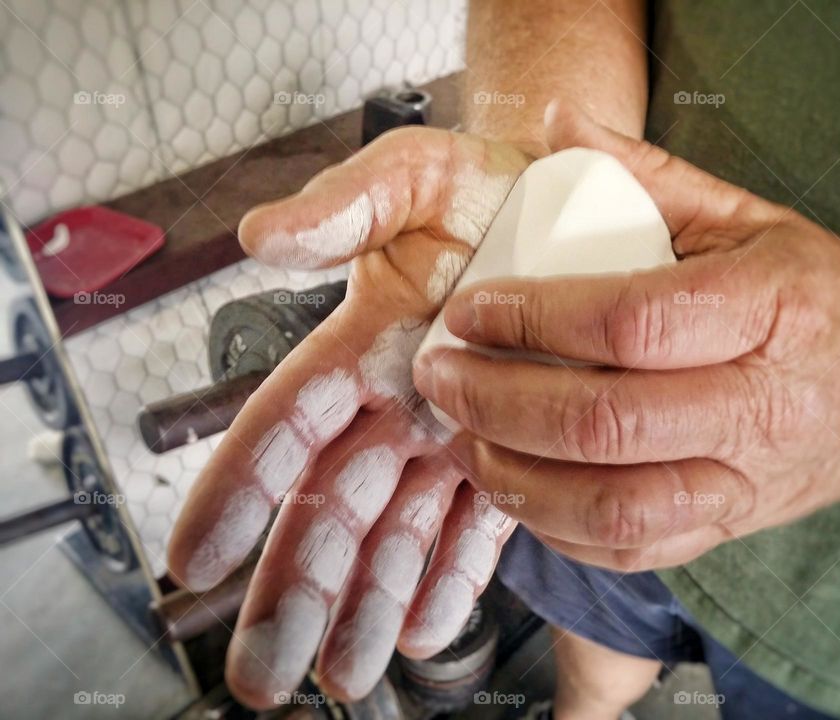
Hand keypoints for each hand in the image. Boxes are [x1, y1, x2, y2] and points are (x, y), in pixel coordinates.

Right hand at [167, 127, 528, 706]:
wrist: (568, 202)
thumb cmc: (487, 184)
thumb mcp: (416, 174)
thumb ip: (345, 203)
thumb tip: (267, 236)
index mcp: (361, 345)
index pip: (285, 428)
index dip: (237, 491)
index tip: (196, 558)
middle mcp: (399, 403)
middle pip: (331, 509)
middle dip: (293, 589)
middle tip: (262, 669)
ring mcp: (451, 434)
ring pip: (396, 536)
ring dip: (367, 605)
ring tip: (340, 674)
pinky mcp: (507, 450)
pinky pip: (476, 527)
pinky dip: (452, 580)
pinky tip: (425, 628)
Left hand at [414, 102, 839, 572]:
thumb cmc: (815, 297)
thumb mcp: (749, 218)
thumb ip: (650, 175)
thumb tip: (560, 125)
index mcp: (767, 310)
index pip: (631, 322)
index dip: (533, 318)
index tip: (469, 311)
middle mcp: (757, 407)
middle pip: (606, 422)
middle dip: (498, 401)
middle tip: (440, 376)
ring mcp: (742, 481)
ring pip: (611, 506)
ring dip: (515, 478)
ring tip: (461, 439)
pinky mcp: (726, 527)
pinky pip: (629, 550)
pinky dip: (555, 530)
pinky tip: (514, 489)